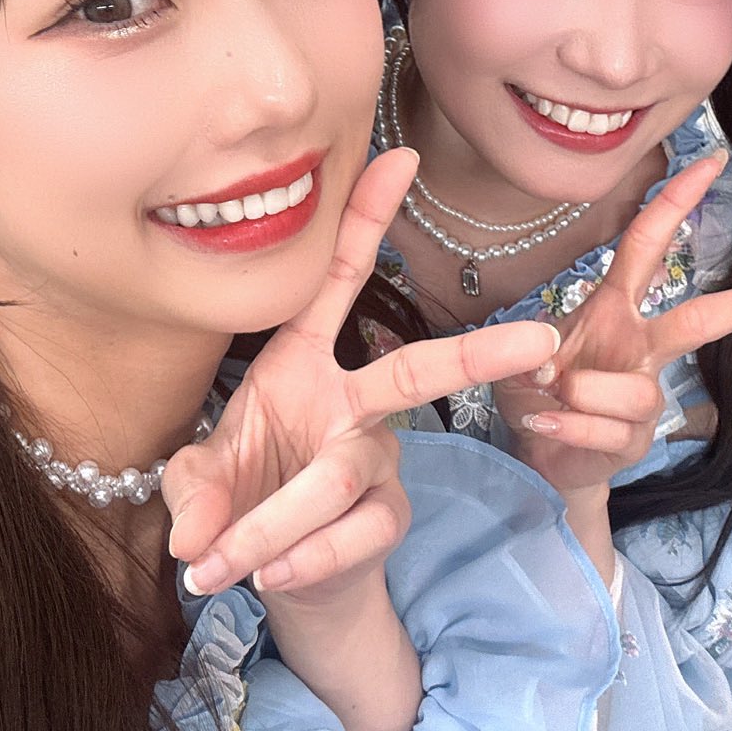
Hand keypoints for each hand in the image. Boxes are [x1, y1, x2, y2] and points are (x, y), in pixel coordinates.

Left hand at [164, 148, 558, 603]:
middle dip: (478, 353)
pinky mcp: (386, 518)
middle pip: (420, 371)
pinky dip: (302, 556)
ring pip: (342, 477)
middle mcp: (354, 403)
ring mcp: (379, 461)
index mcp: (304, 363)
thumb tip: (197, 533)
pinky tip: (267, 574)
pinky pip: (353, 533)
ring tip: (219, 561)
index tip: (399, 155)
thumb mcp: (202, 479)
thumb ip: (193, 490)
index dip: (367, 220)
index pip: (341, 280)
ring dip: (275, 521)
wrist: (273, 572)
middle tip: (538, 341)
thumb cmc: (244, 493)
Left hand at [496, 150, 731, 500]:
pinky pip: (609, 430)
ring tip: (547, 399)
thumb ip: (530, 346)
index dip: (677, 200)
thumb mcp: (521, 352)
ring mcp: (645, 397)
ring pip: (638, 392)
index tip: (716, 161)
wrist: (540, 454)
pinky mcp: (635, 441)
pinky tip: (544, 427)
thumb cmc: (539, 390)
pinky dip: (568, 429)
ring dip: (582, 394)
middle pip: (700, 319)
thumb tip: (549, 360)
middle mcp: (639, 347)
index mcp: (616, 308)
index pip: (648, 243)